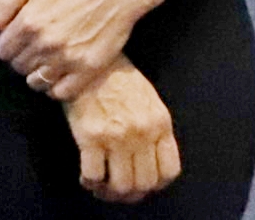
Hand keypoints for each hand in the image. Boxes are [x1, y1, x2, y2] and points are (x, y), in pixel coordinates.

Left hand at [0, 0, 161, 98]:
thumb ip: (5, 4)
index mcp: (29, 21)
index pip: (2, 51)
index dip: (6, 46)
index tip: (16, 42)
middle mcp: (45, 43)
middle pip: (18, 67)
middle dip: (21, 59)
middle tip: (34, 49)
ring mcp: (67, 58)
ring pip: (36, 82)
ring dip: (37, 74)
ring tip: (46, 61)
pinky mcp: (89, 70)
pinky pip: (61, 93)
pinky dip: (56, 88)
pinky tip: (60, 73)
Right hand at [62, 58, 180, 203]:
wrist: (86, 60)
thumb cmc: (115, 76)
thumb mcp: (147, 99)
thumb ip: (153, 128)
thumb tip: (148, 159)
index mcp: (160, 124)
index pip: (168, 172)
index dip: (155, 185)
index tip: (142, 184)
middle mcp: (142, 133)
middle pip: (144, 183)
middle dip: (131, 194)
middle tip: (118, 191)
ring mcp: (117, 136)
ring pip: (121, 185)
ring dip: (111, 193)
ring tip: (101, 187)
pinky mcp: (90, 136)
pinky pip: (93, 174)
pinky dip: (90, 183)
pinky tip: (86, 177)